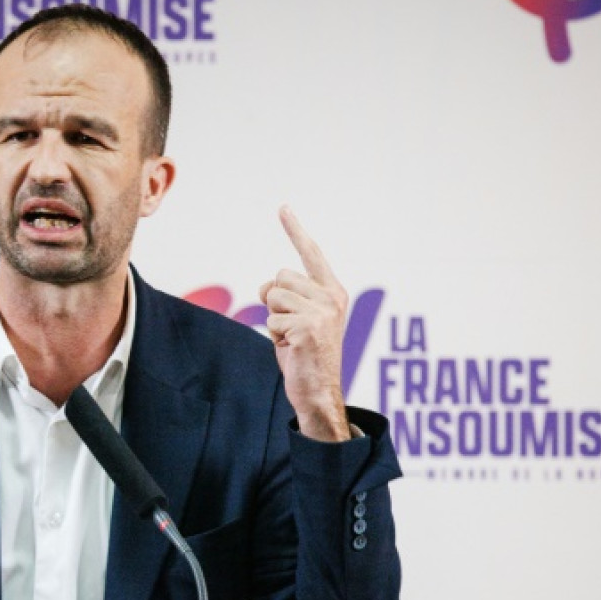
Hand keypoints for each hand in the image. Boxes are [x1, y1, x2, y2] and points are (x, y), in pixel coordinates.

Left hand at [259, 205, 351, 441]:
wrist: (318, 391)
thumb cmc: (304, 355)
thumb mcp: (298, 319)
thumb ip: (289, 297)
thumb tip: (268, 286)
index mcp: (333, 291)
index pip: (311, 254)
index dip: (295, 230)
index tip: (283, 207)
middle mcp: (331, 297)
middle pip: (280, 277)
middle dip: (274, 301)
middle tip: (289, 327)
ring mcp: (322, 311)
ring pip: (273, 296)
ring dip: (274, 319)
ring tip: (291, 338)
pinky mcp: (308, 327)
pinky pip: (271, 319)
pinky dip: (274, 336)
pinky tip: (291, 348)